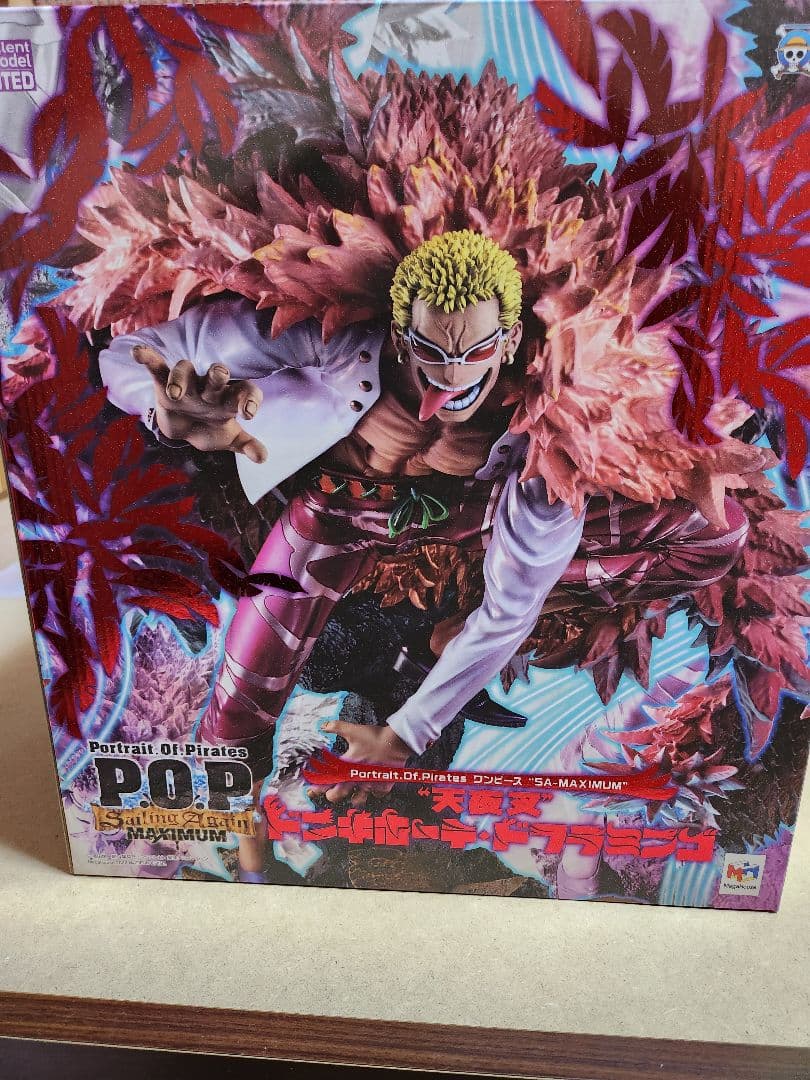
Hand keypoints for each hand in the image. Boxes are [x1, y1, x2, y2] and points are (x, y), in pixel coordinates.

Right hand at [133, 345, 267, 461]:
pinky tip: (137, 352)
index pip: (245, 392)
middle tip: (219, 374)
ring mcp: (188, 383)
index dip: (250, 399)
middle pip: (216, 376)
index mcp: (230, 398)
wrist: (185, 429)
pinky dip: (147, 358)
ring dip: (180, 379)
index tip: (249, 414)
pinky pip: (157, 367)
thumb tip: (263, 458)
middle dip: (217, 374)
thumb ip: (246, 444)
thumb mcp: (229, 439)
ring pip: (184, 371)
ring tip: (175, 393)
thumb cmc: (211, 428)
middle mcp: (210, 387)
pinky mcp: (164, 383)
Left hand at [310, 720, 411, 807]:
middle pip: (338, 795)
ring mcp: (370, 783)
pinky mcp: (383, 784)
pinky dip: (374, 794)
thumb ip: (336, 727)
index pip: (326, 781)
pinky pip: (377, 795)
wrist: (396, 742)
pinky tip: (373, 790)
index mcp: (346, 766)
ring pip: (357, 801)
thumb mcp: (352, 730)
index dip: (316, 787)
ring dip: (352, 799)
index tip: (311, 790)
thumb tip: (324, 725)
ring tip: (351, 796)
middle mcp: (356, 778)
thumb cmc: (375, 737)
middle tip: (330, 793)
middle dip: (331, 795)